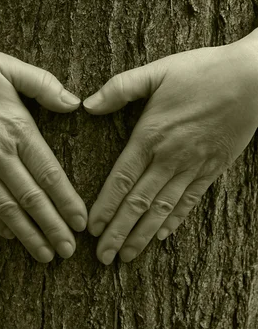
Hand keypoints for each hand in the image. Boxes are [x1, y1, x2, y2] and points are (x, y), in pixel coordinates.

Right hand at [0, 34, 86, 261]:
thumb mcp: (6, 65)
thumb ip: (43, 84)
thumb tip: (74, 103)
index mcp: (16, 127)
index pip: (49, 173)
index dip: (67, 200)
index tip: (81, 222)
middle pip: (31, 198)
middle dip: (52, 227)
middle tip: (68, 251)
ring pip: (6, 207)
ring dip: (27, 234)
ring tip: (44, 254)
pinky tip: (9, 235)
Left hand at [83, 37, 257, 264]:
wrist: (251, 78)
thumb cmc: (202, 71)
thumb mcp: (157, 71)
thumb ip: (120, 88)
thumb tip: (86, 104)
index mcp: (151, 135)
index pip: (122, 179)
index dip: (105, 206)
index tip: (92, 229)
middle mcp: (170, 157)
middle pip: (139, 202)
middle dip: (118, 232)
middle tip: (103, 257)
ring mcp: (193, 166)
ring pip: (163, 209)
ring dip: (142, 234)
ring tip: (126, 256)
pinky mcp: (213, 168)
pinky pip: (190, 201)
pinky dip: (174, 221)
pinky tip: (162, 236)